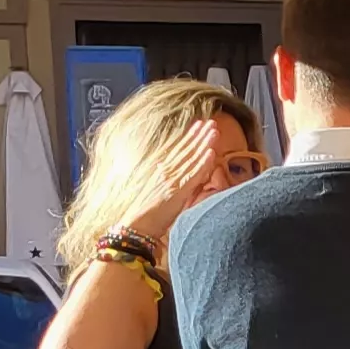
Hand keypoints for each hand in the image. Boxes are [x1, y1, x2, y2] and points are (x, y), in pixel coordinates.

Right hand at [121, 128, 226, 242]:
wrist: (135, 227)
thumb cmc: (145, 216)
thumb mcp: (156, 193)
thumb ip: (168, 183)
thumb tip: (177, 178)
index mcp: (160, 171)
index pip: (177, 150)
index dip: (189, 137)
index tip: (199, 125)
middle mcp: (165, 172)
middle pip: (185, 150)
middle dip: (198, 135)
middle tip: (210, 121)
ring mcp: (172, 180)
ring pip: (191, 158)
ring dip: (203, 143)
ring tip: (214, 130)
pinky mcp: (177, 191)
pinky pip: (193, 175)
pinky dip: (202, 163)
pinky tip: (211, 152)